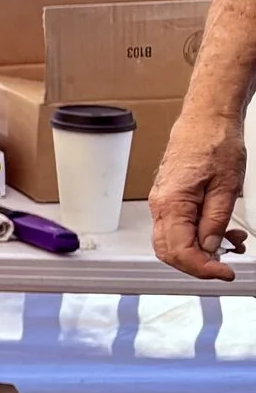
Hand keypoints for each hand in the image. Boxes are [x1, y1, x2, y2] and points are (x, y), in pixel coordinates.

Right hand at [150, 107, 247, 280]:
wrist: (206, 120)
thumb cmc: (214, 143)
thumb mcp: (227, 187)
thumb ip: (215, 221)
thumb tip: (209, 249)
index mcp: (171, 203)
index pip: (179, 250)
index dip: (202, 268)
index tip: (225, 273)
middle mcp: (160, 205)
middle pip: (169, 251)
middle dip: (198, 264)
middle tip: (226, 266)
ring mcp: (163, 202)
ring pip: (173, 242)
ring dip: (201, 251)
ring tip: (232, 244)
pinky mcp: (170, 199)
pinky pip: (178, 227)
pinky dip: (198, 237)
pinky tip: (221, 232)